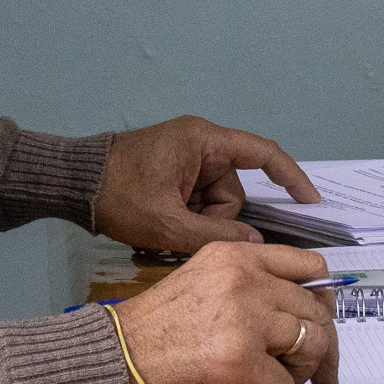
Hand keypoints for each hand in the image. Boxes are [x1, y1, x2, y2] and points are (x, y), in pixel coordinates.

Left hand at [93, 116, 318, 252]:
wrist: (73, 185)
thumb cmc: (119, 196)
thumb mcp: (169, 224)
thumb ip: (218, 234)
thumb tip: (255, 243)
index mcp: (203, 141)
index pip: (262, 153)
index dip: (291, 177)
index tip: (310, 202)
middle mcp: (200, 143)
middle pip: (233, 189)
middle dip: (215, 217)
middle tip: (180, 230)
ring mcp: (186, 157)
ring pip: (215, 200)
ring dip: (197, 220)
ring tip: (163, 229)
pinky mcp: (174, 170)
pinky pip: (197, 199)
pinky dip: (186, 217)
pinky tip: (161, 226)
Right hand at [109, 242, 338, 383]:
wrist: (113, 361)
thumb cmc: (150, 331)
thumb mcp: (200, 284)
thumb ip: (247, 288)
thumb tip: (302, 313)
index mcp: (232, 257)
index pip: (309, 266)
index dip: (320, 298)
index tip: (320, 319)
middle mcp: (244, 280)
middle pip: (316, 310)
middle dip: (317, 344)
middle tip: (307, 369)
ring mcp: (245, 320)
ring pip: (312, 345)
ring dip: (296, 370)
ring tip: (265, 379)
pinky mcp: (243, 362)